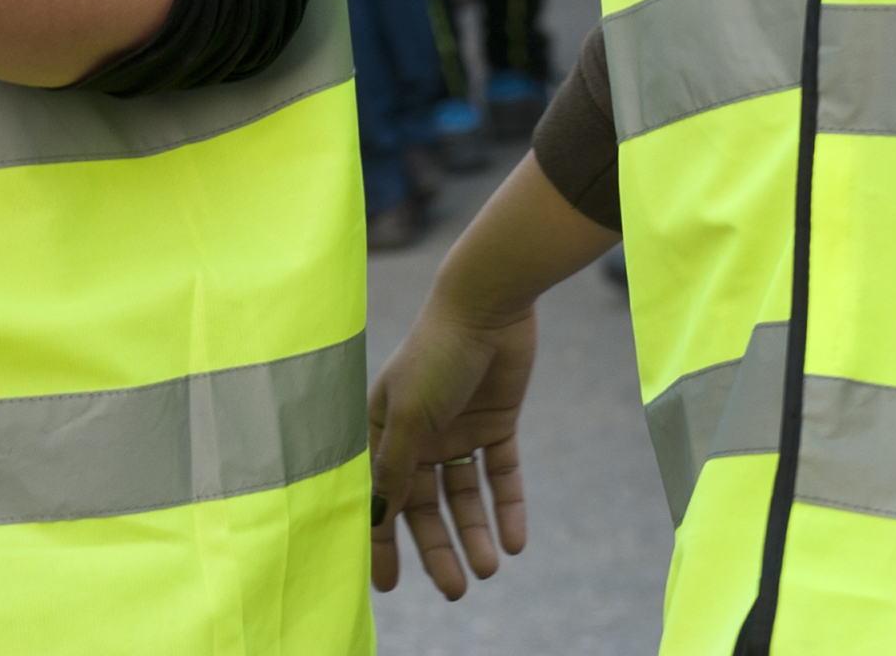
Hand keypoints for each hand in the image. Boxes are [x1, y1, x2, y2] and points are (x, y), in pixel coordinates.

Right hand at [368, 293, 536, 598]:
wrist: (488, 305)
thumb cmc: (435, 354)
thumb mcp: (409, 416)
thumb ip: (396, 468)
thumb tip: (379, 517)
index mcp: (386, 430)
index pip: (381, 496)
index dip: (383, 540)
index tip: (389, 584)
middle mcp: (420, 436)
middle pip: (427, 505)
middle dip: (438, 548)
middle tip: (456, 589)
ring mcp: (459, 430)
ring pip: (465, 497)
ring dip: (476, 533)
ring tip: (490, 569)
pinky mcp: (496, 423)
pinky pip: (501, 475)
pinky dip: (508, 508)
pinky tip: (516, 541)